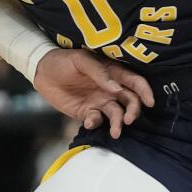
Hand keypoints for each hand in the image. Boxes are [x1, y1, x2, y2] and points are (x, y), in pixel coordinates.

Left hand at [33, 49, 154, 138]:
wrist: (41, 71)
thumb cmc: (63, 60)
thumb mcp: (80, 60)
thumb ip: (99, 73)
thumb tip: (116, 89)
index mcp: (112, 72)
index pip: (135, 82)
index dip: (145, 91)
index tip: (149, 102)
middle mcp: (110, 89)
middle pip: (130, 101)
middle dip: (133, 111)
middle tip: (128, 120)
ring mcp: (99, 101)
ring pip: (116, 115)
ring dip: (118, 123)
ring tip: (115, 132)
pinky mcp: (87, 112)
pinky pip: (97, 121)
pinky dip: (96, 123)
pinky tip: (90, 121)